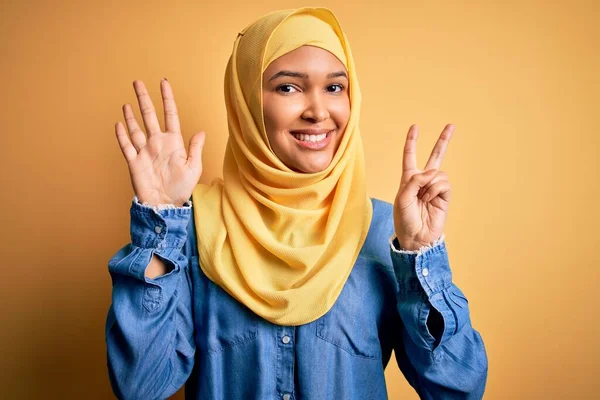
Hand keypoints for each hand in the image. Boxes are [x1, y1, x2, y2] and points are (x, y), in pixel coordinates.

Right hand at [115, 79, 205, 206]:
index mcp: (173, 142)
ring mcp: (145, 152)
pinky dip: (122, 135)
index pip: (170, 115)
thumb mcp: (193, 168)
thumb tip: (201, 132)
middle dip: (144, 99)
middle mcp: (157, 143)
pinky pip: (127, 146)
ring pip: (136, 129)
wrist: (165, 205)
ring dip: (131, 116)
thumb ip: (195, 149)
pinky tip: (119, 123)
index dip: (167, 99)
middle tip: (137, 82)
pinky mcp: (134, 162)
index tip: (163, 83)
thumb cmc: (181, 188)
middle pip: (149, 116)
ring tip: (127, 102)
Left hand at [393, 124, 453, 249]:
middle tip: (451, 125)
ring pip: (438, 173)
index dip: (412, 141)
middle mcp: (423, 180)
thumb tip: (432, 173)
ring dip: (429, 184)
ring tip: (424, 198)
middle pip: (435, 156)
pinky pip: (443, 183)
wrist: (416, 236)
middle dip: (443, 141)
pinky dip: (435, 190)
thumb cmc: (404, 218)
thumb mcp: (402, 197)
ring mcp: (435, 187)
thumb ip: (414, 181)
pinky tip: (430, 200)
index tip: (415, 127)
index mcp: (408, 178)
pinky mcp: (444, 196)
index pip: (410, 156)